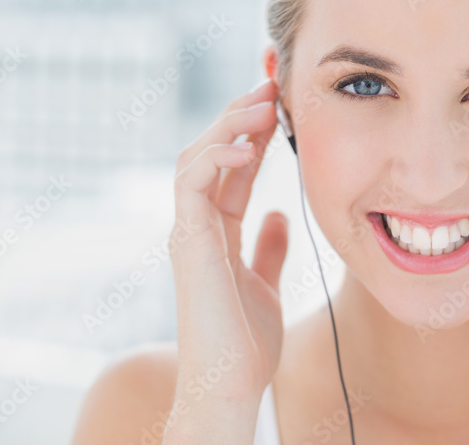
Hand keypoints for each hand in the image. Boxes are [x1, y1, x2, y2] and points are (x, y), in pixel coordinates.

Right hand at [163, 78, 288, 443]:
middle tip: (271, 85)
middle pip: (210, 152)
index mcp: (217, 229)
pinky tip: (246, 146)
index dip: (254, 131)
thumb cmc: (246, 342)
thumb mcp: (267, 282)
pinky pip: (191, 185)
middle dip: (240, 115)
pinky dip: (215, 159)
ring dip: (228, 126)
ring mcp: (188, 231)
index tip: (281, 101)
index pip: (233, 165)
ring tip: (261, 103)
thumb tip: (280, 215)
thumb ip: (268, 247)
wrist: (231, 384)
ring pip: (195, 158)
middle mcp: (197, 224)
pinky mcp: (187, 242)